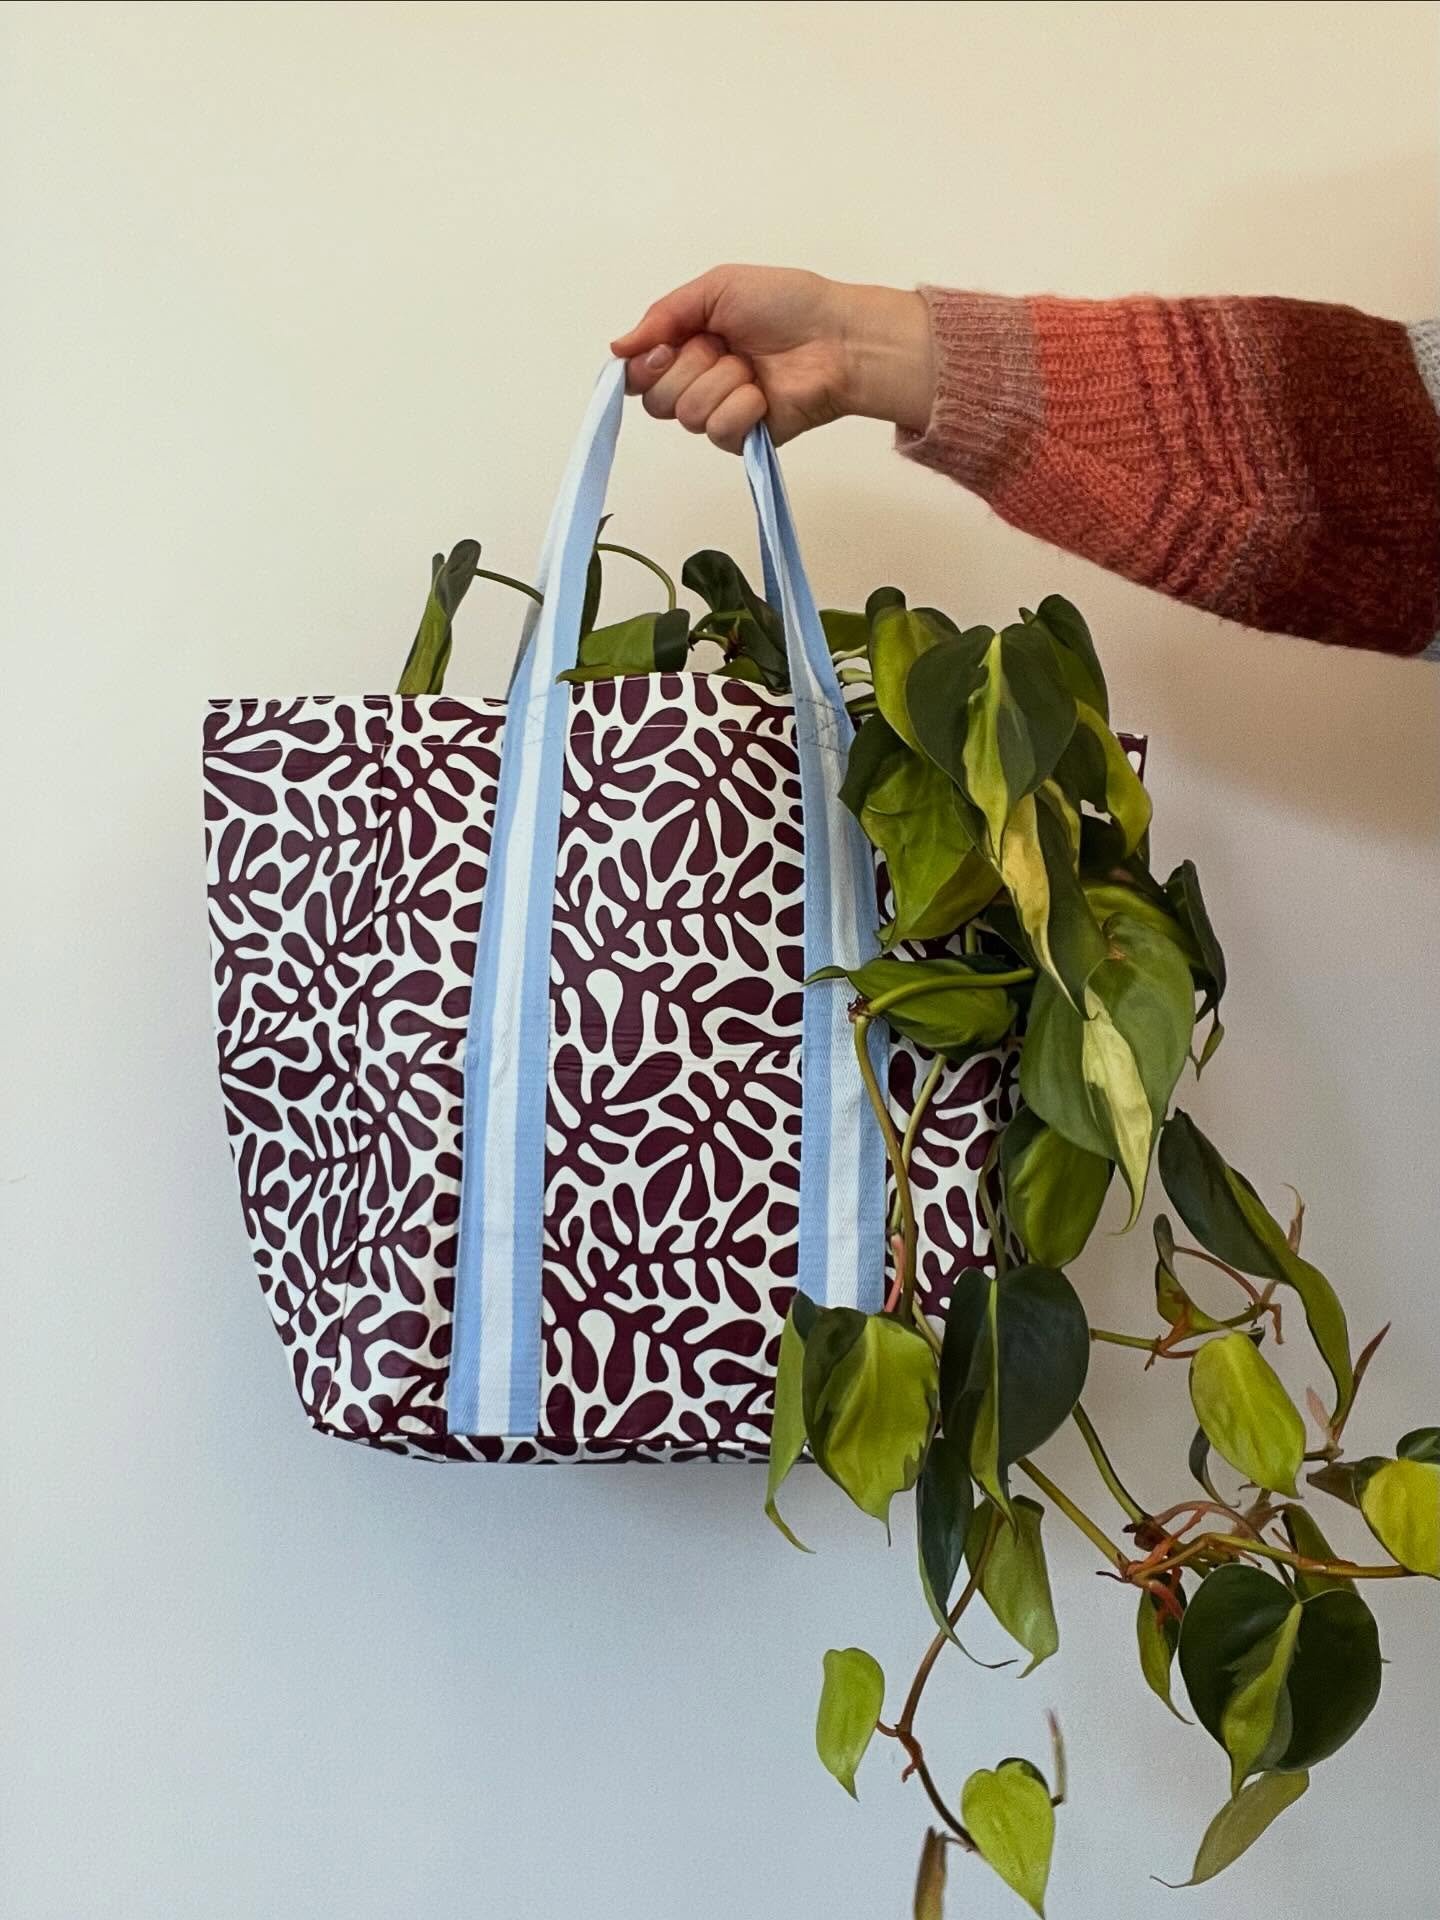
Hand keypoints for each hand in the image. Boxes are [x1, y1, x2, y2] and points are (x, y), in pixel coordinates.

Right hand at [610, 265, 934, 453]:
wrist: (835, 338)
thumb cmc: (787, 305)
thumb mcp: (716, 288)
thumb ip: (663, 315)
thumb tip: (617, 348)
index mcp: (686, 345)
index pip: (638, 375)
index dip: (646, 366)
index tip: (668, 346)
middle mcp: (698, 382)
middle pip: (656, 400)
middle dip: (689, 368)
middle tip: (724, 347)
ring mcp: (720, 412)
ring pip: (687, 415)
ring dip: (721, 382)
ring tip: (752, 367)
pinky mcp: (744, 438)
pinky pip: (719, 431)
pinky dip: (741, 407)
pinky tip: (763, 393)